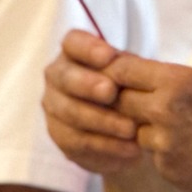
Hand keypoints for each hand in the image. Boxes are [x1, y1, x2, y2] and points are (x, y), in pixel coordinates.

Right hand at [45, 31, 145, 173]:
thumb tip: (131, 69)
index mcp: (75, 52)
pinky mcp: (60, 136)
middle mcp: (58, 76)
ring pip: (70, 112)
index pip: (73, 42)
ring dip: (101, 120)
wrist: (131, 128)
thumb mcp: (136, 75)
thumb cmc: (133, 89)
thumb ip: (130, 70)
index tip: (109, 56)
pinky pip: (77, 142)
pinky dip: (105, 145)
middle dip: (87, 84)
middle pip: (64, 77)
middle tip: (111, 92)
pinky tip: (129, 148)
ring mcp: (55, 106)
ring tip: (131, 129)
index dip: (87, 48)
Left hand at [107, 53, 191, 191]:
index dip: (115, 71)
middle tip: (138, 102)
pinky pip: (153, 156)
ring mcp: (164, 144)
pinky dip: (164, 152)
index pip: (123, 69)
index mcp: (179, 81)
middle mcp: (166, 110)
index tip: (117, 74)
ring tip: (179, 130)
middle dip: (125, 101)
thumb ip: (176, 79)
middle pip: (119, 101)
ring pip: (135, 130)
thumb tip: (141, 71)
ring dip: (147, 129)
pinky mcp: (167, 170)